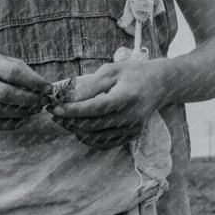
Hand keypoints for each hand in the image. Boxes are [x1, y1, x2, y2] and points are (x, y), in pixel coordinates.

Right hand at [0, 52, 50, 130]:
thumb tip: (46, 90)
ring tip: (33, 110)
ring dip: (21, 113)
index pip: (12, 73)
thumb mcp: (5, 62)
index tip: (48, 89)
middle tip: (42, 102)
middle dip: (29, 100)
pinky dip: (11, 124)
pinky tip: (22, 119)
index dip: (33, 82)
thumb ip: (24, 73)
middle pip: (5, 94)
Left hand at [49, 59, 168, 149]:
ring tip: (62, 120)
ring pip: (95, 137)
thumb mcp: (111, 70)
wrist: (160, 84)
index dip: (72, 111)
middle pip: (92, 125)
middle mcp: (130, 117)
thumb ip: (91, 85)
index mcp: (126, 98)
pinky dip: (88, 138)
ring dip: (75, 130)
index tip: (54, 108)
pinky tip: (78, 128)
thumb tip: (68, 98)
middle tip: (53, 114)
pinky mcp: (131, 136)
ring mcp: (132, 129)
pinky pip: (104, 143)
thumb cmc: (133, 73)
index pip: (94, 108)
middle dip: (69, 121)